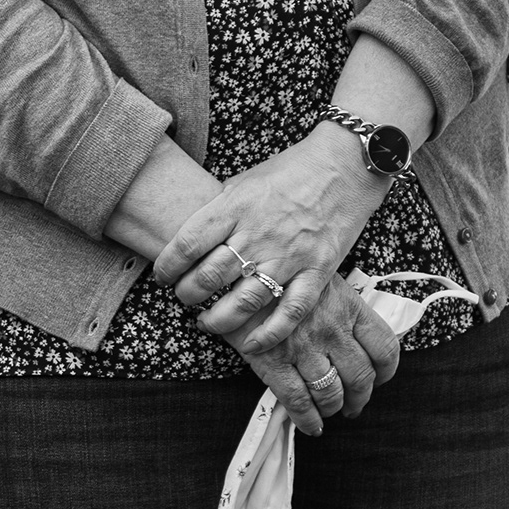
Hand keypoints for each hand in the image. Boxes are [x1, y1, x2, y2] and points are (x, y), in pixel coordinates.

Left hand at [153, 123, 385, 360]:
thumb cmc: (291, 171)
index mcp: (236, 207)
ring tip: (208, 322)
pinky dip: (269, 334)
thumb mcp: (245, 181)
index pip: (187, 245)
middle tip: (186, 297)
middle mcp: (259, 233)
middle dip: (188, 295)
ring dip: (218, 320)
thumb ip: (220, 212)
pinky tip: (251, 345)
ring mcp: (289, 255)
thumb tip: (192, 242)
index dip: (167, 267)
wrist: (346, 164)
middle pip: (209, 277)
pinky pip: (290, 312)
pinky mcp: (317, 270)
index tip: (163, 276)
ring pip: (243, 302)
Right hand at [226, 275, 399, 436]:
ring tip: (329, 412)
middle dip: (360, 397)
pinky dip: (308, 420)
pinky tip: (312, 427)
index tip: (379, 378)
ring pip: (331, 393)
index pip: (384, 347)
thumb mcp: (321, 279)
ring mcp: (305, 349)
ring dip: (333, 408)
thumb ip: (339, 306)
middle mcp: (333, 330)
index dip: (385, 371)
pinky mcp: (275, 363)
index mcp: (349, 307)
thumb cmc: (280, 275)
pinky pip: (299, 401)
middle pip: (361, 376)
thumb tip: (349, 332)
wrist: (241, 273)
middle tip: (354, 404)